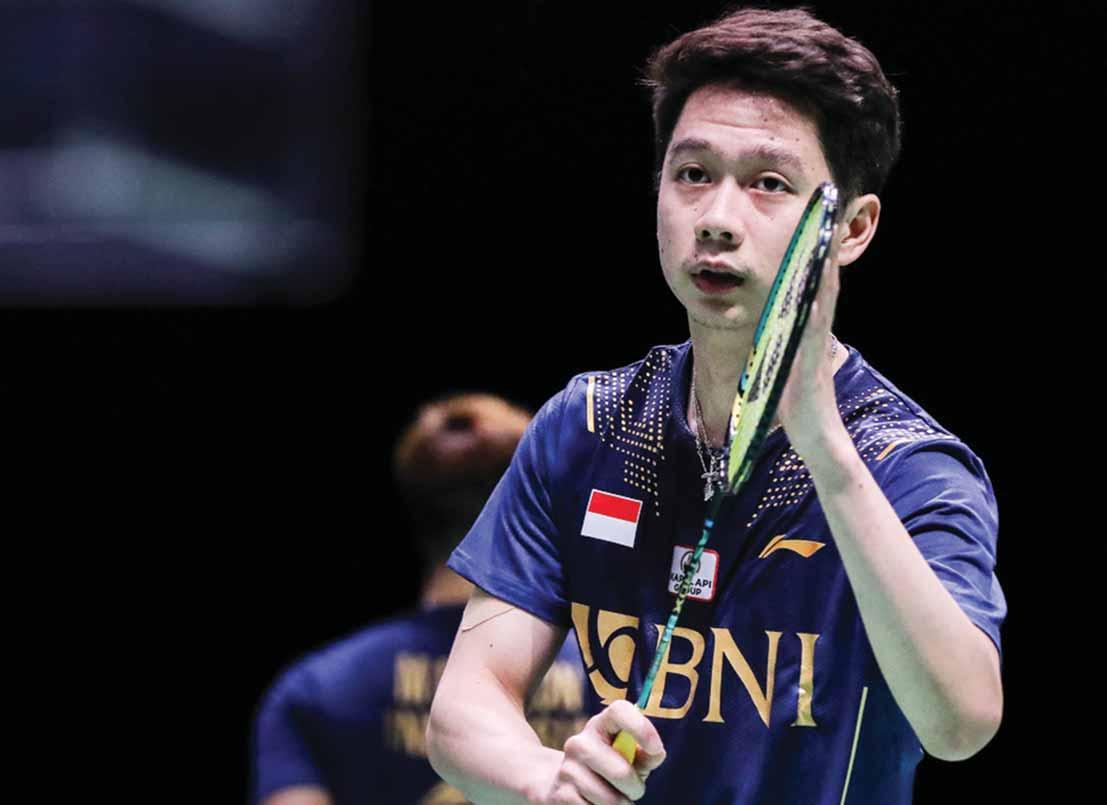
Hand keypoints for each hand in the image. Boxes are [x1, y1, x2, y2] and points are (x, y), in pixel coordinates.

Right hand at [541, 700, 665, 803]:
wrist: (563, 784)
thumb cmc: (609, 768)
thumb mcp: (628, 757)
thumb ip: (646, 754)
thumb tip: (657, 753)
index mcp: (600, 725)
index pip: (619, 711)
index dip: (641, 728)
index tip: (656, 748)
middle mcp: (580, 743)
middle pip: (621, 773)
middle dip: (636, 789)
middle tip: (634, 790)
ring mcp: (567, 769)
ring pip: (611, 800)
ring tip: (615, 798)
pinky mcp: (561, 795)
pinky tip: (596, 804)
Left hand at [777, 226, 846, 459]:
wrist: (814, 434)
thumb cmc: (797, 401)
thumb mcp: (786, 361)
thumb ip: (784, 339)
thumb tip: (775, 320)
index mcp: (809, 332)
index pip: (815, 286)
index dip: (815, 255)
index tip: (815, 224)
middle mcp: (816, 334)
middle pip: (823, 284)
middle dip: (823, 250)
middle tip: (825, 217)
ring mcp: (814, 347)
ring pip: (821, 302)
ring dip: (822, 272)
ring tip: (821, 241)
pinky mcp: (810, 365)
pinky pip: (811, 332)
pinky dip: (813, 310)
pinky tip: (810, 291)